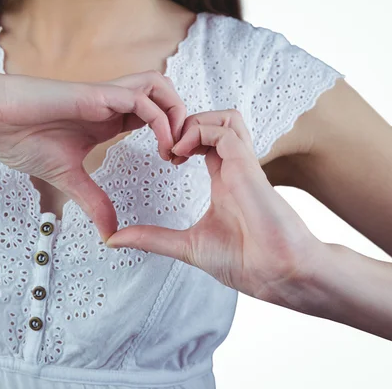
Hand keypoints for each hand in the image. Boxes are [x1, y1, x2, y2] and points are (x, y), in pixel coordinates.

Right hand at [0, 70, 185, 240]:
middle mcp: (111, 104)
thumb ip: (93, 202)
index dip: (170, 136)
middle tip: (181, 156)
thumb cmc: (22, 139)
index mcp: (107, 119)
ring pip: (160, 87)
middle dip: (183, 122)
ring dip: (176, 114)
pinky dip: (160, 120)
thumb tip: (110, 233)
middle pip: (164, 96)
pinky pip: (141, 98)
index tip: (172, 164)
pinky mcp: (96, 94)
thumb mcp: (68, 179)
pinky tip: (159, 145)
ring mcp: (105, 96)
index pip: (153, 116)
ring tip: (173, 149)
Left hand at [106, 110, 319, 297]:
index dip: (181, 138)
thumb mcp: (186, 246)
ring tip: (173, 148)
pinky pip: (226, 131)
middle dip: (185, 123)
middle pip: (216, 120)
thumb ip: (152, 238)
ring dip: (194, 123)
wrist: (278, 275)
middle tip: (164, 147)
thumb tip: (115, 240)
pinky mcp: (249, 167)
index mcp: (224, 179)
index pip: (206, 140)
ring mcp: (243, 164)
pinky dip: (199, 132)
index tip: (162, 157)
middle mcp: (234, 166)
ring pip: (224, 117)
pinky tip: (180, 154)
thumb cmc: (244, 262)